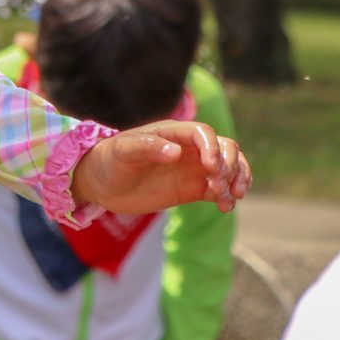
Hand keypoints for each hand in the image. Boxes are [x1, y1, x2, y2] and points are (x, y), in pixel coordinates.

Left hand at [71, 120, 249, 215]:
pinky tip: (226, 207)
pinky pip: (221, 188)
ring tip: (231, 197)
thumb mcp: (122, 152)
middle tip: (218, 186)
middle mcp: (187, 148)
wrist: (101, 184)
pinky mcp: (193, 188)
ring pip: (229, 166)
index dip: (213, 149)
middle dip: (229, 165)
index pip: (203, 133)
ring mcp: (192, 168)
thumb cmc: (108, 160)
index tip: (211, 169)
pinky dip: (229, 195)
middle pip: (225, 147)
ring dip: (237, 178)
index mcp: (172, 132)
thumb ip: (147, 147)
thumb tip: (175, 151)